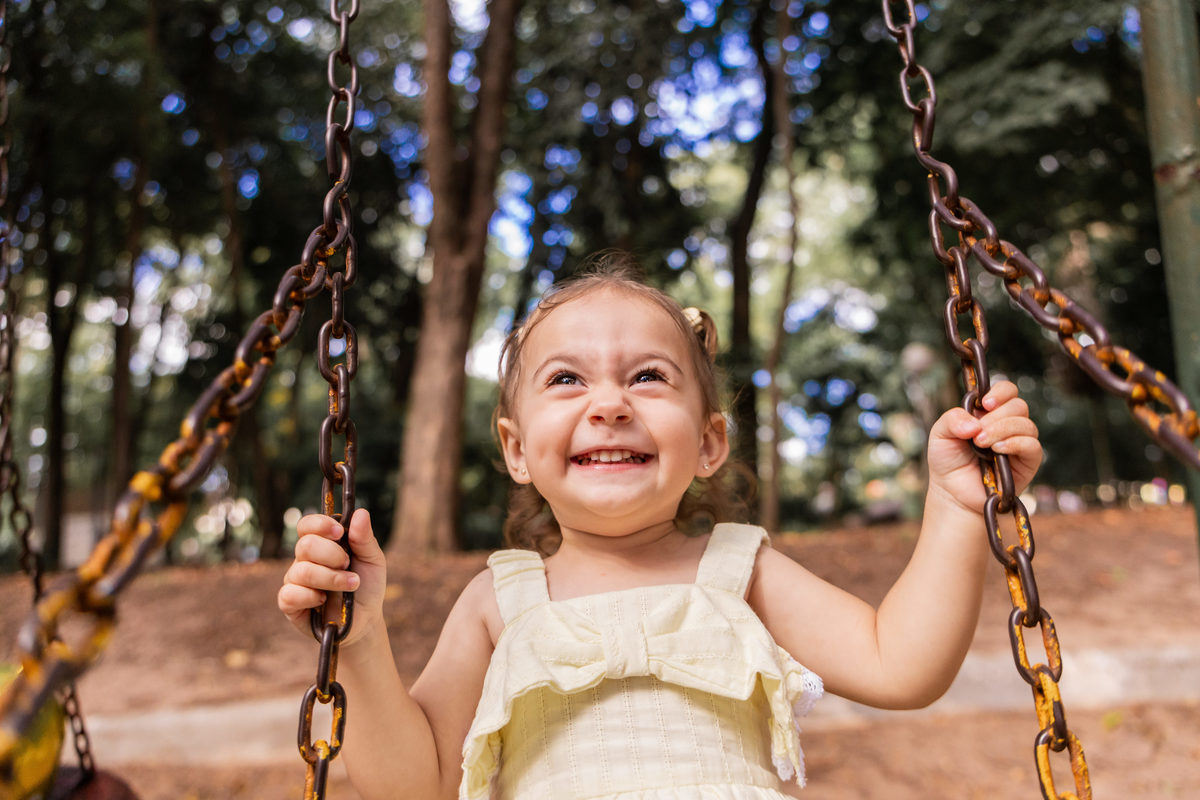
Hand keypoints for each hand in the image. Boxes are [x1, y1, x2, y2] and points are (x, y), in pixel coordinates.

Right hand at [278, 508, 386, 645]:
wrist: (366, 620)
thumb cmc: (368, 586)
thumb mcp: (373, 560)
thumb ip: (364, 538)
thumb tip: (360, 512)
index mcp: (323, 543)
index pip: (307, 525)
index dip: (320, 525)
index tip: (339, 533)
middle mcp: (305, 559)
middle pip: (305, 545)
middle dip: (332, 556)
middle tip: (348, 565)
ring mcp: (295, 580)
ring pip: (302, 571)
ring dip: (331, 578)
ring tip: (351, 585)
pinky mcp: (290, 603)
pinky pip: (290, 594)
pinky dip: (311, 597)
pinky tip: (323, 601)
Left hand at [925, 381, 1042, 513]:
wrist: (952, 492)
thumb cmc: (947, 461)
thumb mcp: (940, 434)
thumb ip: (952, 419)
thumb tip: (975, 423)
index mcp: (989, 413)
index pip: (1007, 391)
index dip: (1000, 392)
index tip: (985, 404)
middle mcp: (1008, 425)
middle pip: (1019, 405)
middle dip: (997, 416)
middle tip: (977, 434)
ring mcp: (1019, 443)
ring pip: (1026, 424)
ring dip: (1003, 430)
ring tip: (981, 443)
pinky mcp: (1027, 462)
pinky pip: (1032, 446)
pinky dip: (1015, 443)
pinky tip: (997, 450)